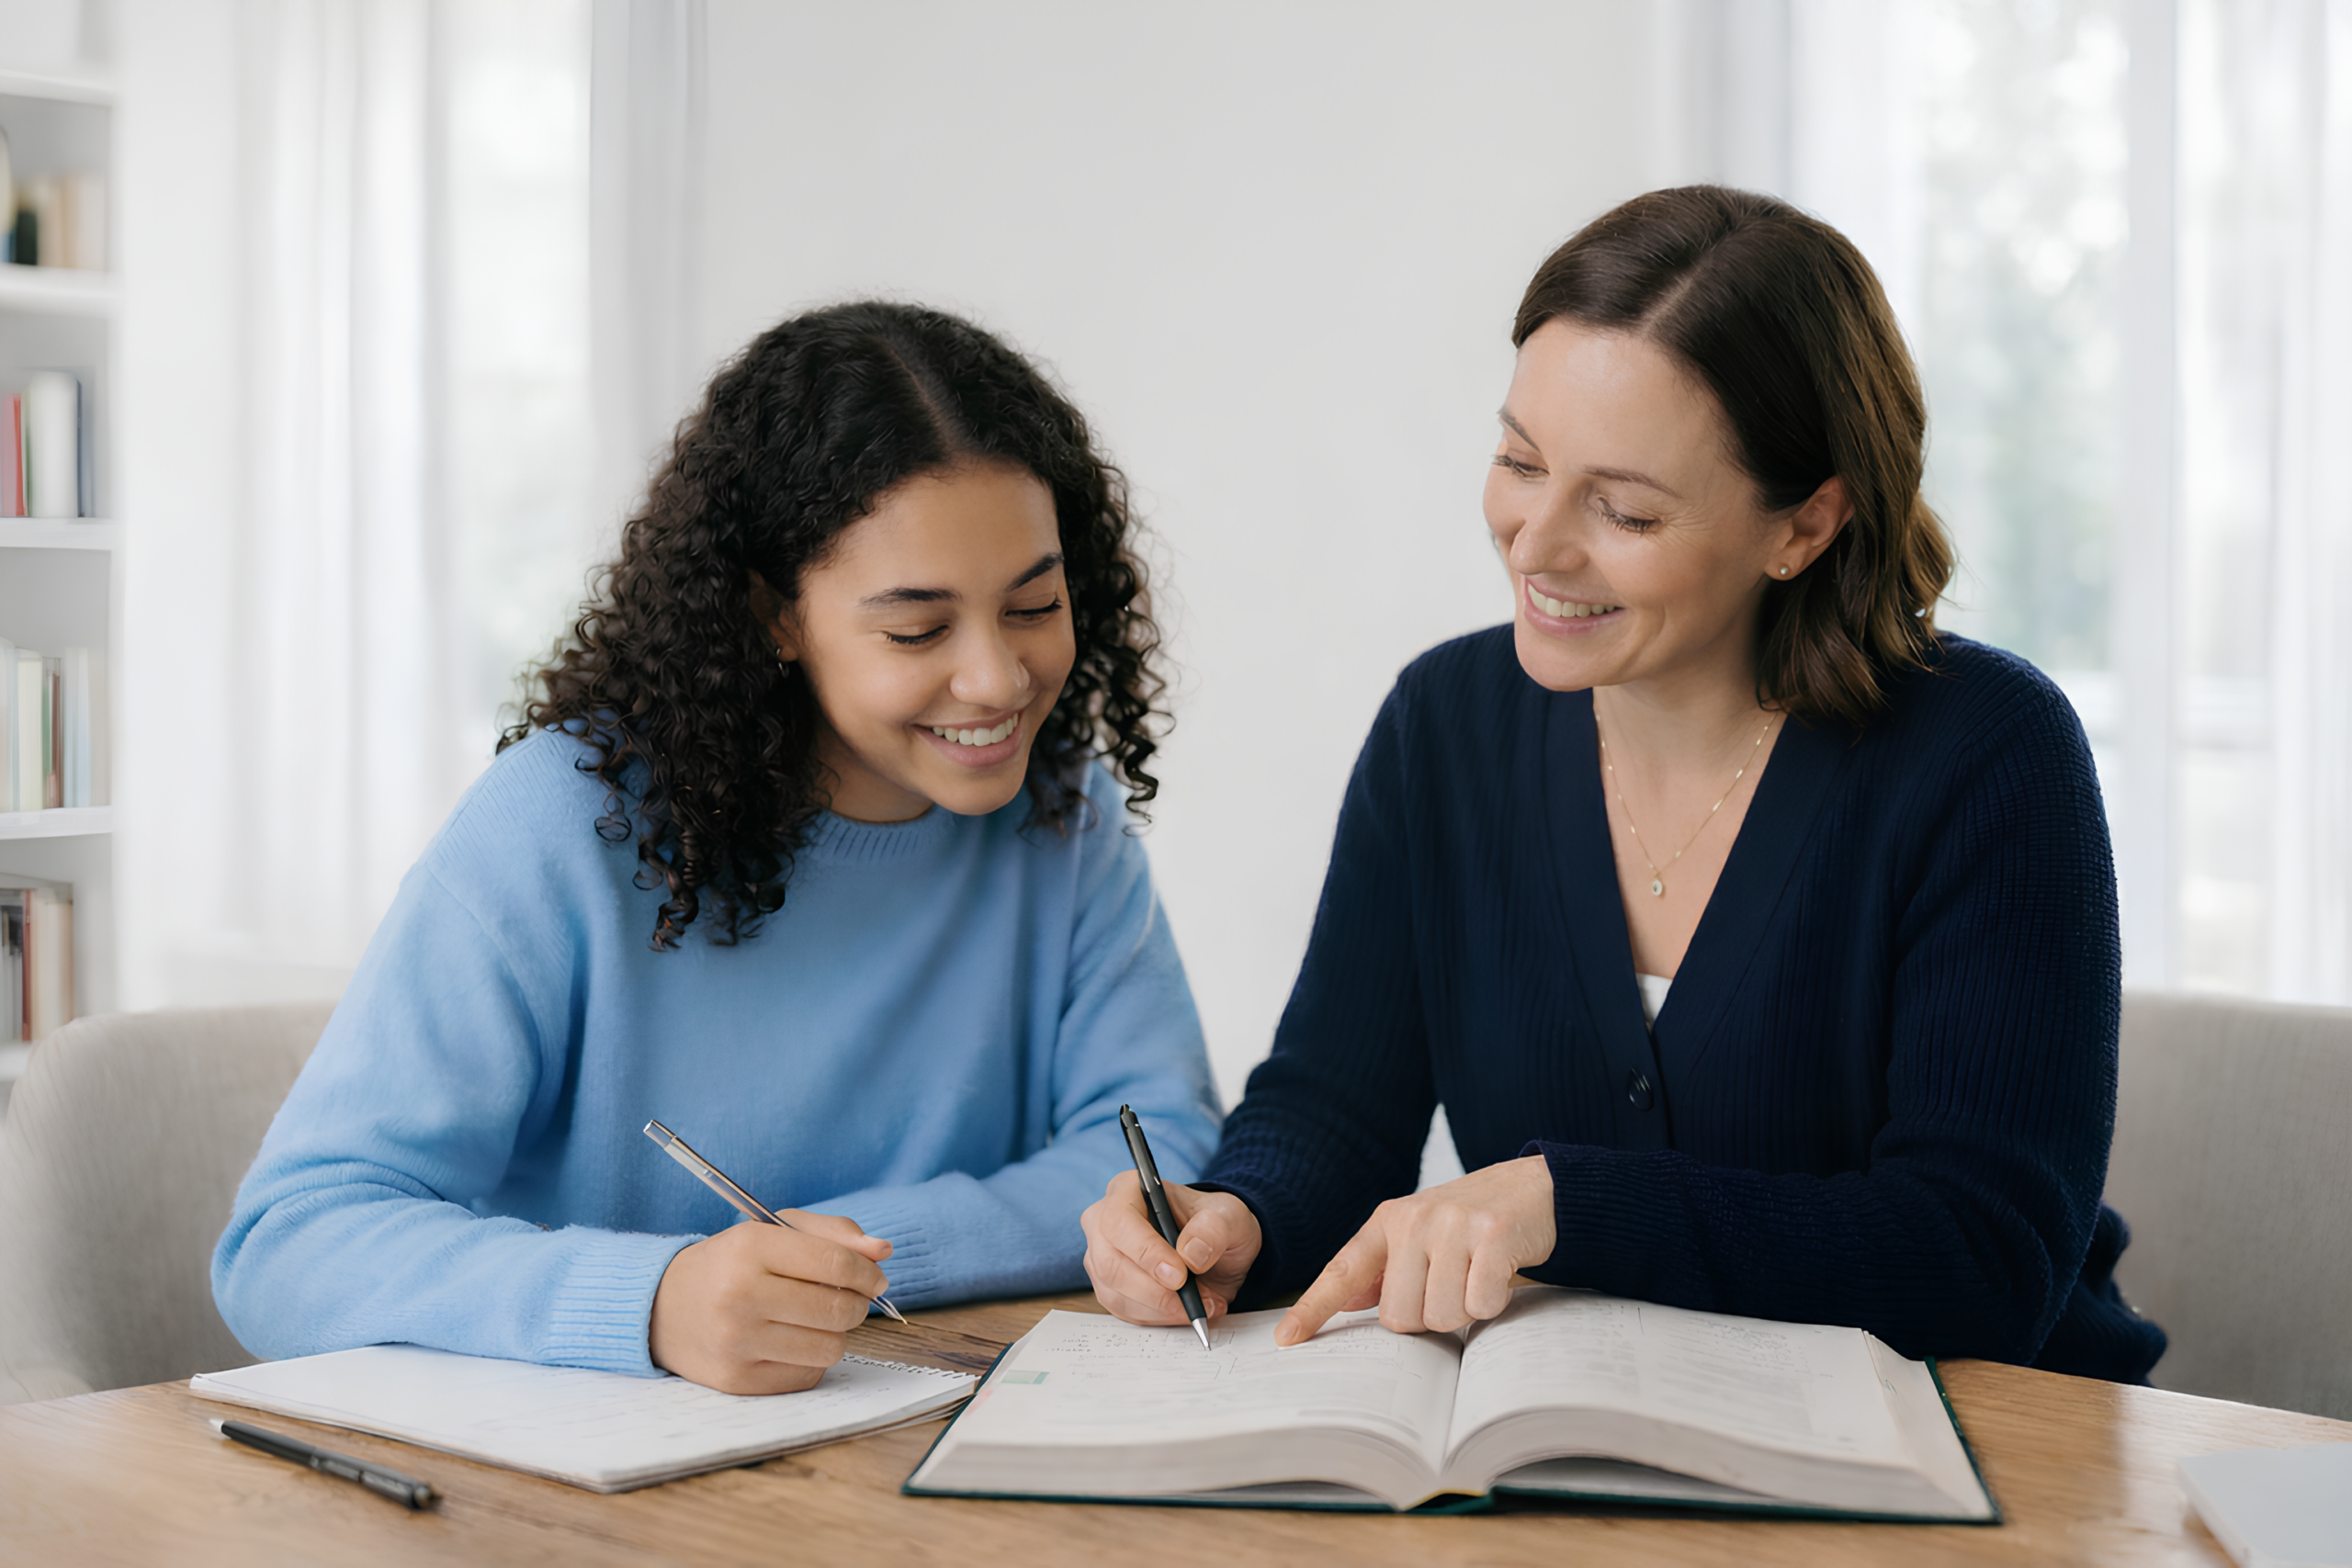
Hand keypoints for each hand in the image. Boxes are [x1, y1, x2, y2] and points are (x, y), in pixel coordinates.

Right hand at [649, 1213, 893, 1393]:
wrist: (662, 1308)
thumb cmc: (730, 1265)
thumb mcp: (772, 1232)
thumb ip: (832, 1234)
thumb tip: (882, 1251)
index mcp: (750, 1248)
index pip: (834, 1264)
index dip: (867, 1273)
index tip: (875, 1278)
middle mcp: (739, 1296)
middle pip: (837, 1310)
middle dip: (857, 1305)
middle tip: (847, 1300)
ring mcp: (737, 1343)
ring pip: (829, 1347)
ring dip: (834, 1334)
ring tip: (813, 1320)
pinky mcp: (738, 1381)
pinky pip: (807, 1375)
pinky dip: (810, 1359)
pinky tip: (788, 1342)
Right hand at [1081, 1170, 1259, 1326]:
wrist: (1216, 1250)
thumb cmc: (1214, 1224)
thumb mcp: (1229, 1216)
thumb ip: (1214, 1229)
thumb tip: (1190, 1254)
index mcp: (1127, 1191)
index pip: (1118, 1221)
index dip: (1145, 1252)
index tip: (1179, 1275)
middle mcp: (1104, 1222)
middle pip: (1110, 1263)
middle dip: (1155, 1290)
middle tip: (1194, 1299)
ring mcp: (1102, 1257)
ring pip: (1115, 1293)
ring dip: (1162, 1308)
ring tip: (1202, 1302)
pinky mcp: (1109, 1288)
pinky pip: (1124, 1312)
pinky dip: (1159, 1318)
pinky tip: (1185, 1309)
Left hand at [1276, 1155, 1555, 1345]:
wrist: (1538, 1188)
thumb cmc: (1474, 1223)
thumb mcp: (1422, 1236)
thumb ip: (1386, 1269)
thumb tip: (1346, 1301)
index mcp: (1389, 1221)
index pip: (1342, 1271)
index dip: (1312, 1308)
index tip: (1286, 1339)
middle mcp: (1415, 1219)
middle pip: (1399, 1316)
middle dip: (1428, 1317)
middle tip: (1451, 1287)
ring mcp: (1453, 1225)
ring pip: (1440, 1315)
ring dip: (1463, 1311)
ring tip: (1475, 1277)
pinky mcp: (1493, 1235)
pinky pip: (1479, 1304)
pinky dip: (1492, 1303)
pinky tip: (1499, 1274)